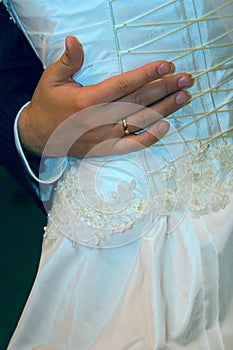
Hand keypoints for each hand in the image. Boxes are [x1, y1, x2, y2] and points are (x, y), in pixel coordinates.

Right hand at [18, 36, 193, 157]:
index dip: (147, 74)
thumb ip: (68, 61)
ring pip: (140, 121)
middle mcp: (99, 119)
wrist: (40, 136)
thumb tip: (74, 40)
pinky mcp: (107, 149)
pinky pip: (132, 145)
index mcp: (87, 100)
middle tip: (186, 79)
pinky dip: (150, 137)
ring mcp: (105, 136)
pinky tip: (166, 125)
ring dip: (164, 109)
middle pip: (139, 101)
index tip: (166, 65)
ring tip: (183, 96)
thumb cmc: (48, 105)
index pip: (124, 84)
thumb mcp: (51, 79)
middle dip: (164, 88)